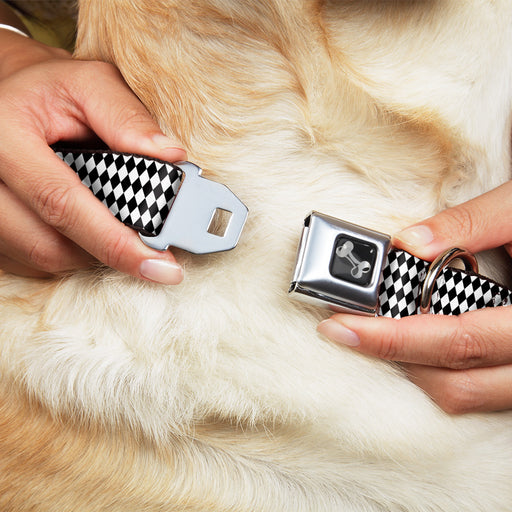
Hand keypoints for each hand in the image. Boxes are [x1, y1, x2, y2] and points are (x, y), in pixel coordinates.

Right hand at [0, 30, 185, 282]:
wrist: (8, 95)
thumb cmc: (52, 90)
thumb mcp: (90, 84)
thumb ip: (128, 117)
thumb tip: (171, 157)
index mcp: (4, 135)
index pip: (61, 203)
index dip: (115, 242)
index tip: (162, 267)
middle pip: (49, 245)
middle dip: (108, 253)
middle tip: (150, 251)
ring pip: (41, 259)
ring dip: (88, 253)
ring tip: (115, 228)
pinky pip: (29, 261)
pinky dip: (67, 253)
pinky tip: (85, 230)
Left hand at [318, 180, 511, 413]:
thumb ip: (471, 223)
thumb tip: (408, 243)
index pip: (457, 340)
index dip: (393, 338)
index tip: (342, 325)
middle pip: (456, 383)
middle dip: (392, 356)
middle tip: (345, 328)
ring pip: (467, 395)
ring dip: (415, 368)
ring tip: (376, 332)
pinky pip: (481, 390)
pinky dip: (442, 370)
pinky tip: (418, 338)